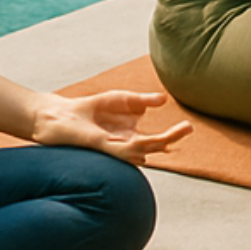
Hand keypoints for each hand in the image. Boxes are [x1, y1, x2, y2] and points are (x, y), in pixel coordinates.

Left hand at [35, 90, 192, 163]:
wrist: (60, 116)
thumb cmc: (89, 109)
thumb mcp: (120, 99)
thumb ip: (141, 100)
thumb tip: (164, 100)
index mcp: (132, 134)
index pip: (157, 140)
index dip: (172, 136)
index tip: (188, 128)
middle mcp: (127, 144)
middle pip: (154, 145)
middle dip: (172, 138)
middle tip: (190, 127)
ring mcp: (116, 147)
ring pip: (142, 150)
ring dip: (159, 142)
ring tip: (176, 134)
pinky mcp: (103, 147)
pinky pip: (123, 150)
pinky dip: (135, 148)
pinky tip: (145, 147)